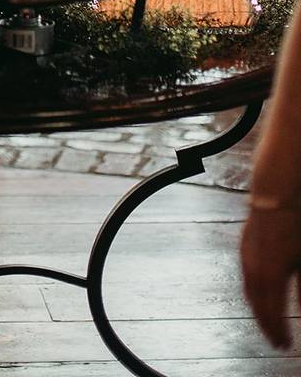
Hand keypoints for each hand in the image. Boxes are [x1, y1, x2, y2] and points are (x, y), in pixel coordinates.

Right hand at [241, 207, 300, 348]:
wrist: (276, 193)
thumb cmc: (296, 225)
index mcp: (272, 273)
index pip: (272, 311)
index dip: (277, 331)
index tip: (285, 347)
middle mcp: (254, 268)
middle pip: (258, 305)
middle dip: (267, 326)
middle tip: (277, 343)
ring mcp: (246, 257)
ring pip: (249, 293)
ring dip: (259, 312)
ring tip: (268, 325)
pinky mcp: (245, 248)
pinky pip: (247, 279)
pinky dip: (253, 295)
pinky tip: (259, 298)